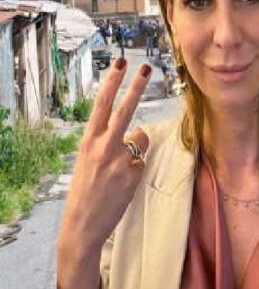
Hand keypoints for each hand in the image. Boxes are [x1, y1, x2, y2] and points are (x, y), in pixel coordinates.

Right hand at [58, 57, 151, 254]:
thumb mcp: (88, 160)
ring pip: (141, 138)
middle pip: (124, 110)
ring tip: (117, 171)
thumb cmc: (86, 190)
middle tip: (147, 68)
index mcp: (88, 141)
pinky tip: (122, 185)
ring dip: (135, 148)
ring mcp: (119, 160)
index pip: (102, 105)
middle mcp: (103, 147)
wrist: (81, 225)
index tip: (121, 63)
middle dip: (136, 87)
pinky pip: (142, 162)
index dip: (112, 82)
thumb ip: (108, 142)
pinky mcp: (133, 174)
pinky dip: (136, 170)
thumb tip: (135, 131)